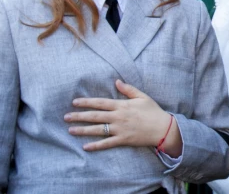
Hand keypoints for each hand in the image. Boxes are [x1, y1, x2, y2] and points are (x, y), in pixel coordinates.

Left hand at [64, 79, 182, 155]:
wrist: (163, 128)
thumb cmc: (153, 111)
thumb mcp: (142, 96)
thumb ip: (128, 89)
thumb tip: (116, 81)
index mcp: (122, 105)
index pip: (100, 103)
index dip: (86, 102)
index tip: (75, 102)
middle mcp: (118, 117)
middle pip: (95, 116)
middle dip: (79, 116)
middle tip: (66, 117)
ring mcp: (120, 129)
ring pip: (98, 130)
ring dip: (83, 130)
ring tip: (70, 130)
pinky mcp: (123, 140)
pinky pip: (107, 143)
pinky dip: (96, 145)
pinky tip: (85, 146)